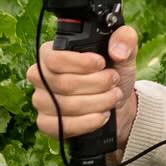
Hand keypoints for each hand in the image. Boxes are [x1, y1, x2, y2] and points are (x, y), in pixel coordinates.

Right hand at [27, 24, 138, 141]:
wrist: (116, 104)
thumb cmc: (112, 75)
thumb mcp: (123, 54)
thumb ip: (125, 40)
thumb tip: (117, 50)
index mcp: (51, 54)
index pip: (54, 58)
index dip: (80, 62)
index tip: (102, 63)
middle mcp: (40, 76)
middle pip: (63, 83)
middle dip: (97, 84)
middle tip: (114, 81)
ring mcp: (41, 101)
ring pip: (66, 105)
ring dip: (97, 102)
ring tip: (114, 97)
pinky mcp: (46, 123)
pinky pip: (63, 126)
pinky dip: (88, 122)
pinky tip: (103, 115)